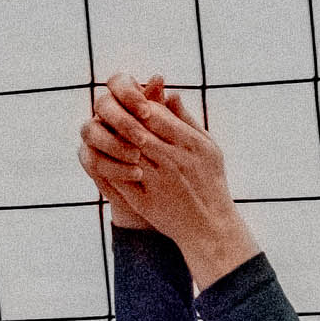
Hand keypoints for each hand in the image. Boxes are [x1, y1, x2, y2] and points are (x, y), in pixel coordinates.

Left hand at [80, 71, 259, 285]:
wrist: (210, 227)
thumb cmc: (210, 182)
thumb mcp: (208, 148)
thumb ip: (188, 121)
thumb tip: (170, 93)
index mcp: (190, 144)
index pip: (154, 113)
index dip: (138, 106)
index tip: (134, 108)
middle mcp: (174, 161)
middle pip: (136, 130)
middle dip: (123, 122)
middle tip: (114, 116)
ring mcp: (158, 181)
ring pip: (125, 151)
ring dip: (114, 142)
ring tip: (111, 135)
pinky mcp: (145, 200)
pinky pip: (120, 177)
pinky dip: (110, 165)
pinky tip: (108, 158)